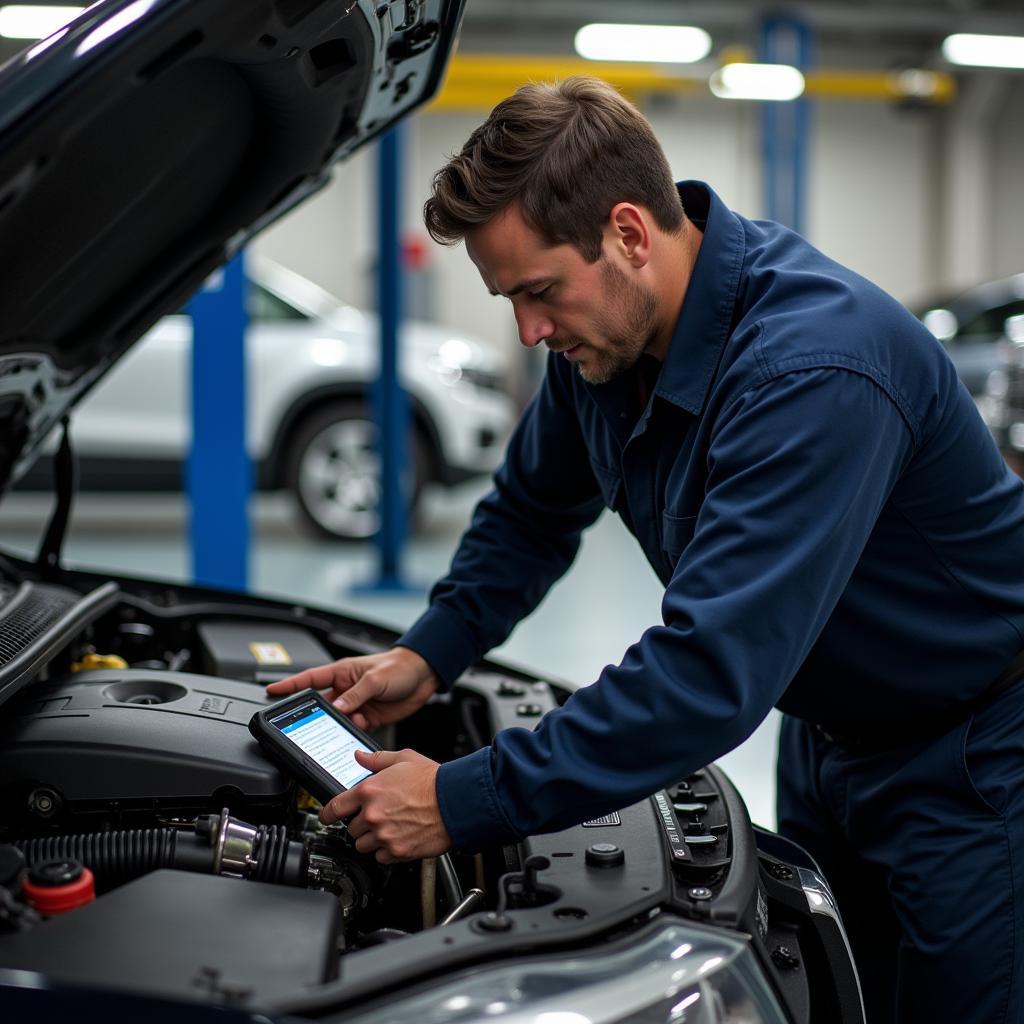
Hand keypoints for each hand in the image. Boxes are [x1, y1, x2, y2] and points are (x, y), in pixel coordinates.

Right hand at [265, 647, 438, 729]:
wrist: (424, 675)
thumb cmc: (399, 667)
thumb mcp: (375, 679)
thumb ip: (355, 695)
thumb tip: (337, 708)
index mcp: (342, 673)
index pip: (309, 680)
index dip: (289, 686)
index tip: (270, 692)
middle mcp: (346, 689)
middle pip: (320, 705)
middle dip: (312, 716)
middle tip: (304, 727)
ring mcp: (356, 704)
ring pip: (336, 720)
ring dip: (335, 728)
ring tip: (335, 733)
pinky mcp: (368, 717)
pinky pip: (353, 729)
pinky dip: (352, 734)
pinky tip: (355, 735)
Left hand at [322, 748, 450, 862]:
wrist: (456, 801)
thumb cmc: (433, 780)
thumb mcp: (404, 758)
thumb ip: (377, 759)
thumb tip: (360, 756)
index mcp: (369, 790)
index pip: (334, 807)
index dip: (327, 813)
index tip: (327, 816)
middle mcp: (373, 815)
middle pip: (351, 828)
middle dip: (362, 823)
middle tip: (379, 816)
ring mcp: (384, 835)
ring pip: (364, 846)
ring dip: (373, 839)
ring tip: (390, 828)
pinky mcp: (397, 851)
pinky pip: (381, 857)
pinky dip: (388, 851)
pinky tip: (400, 837)